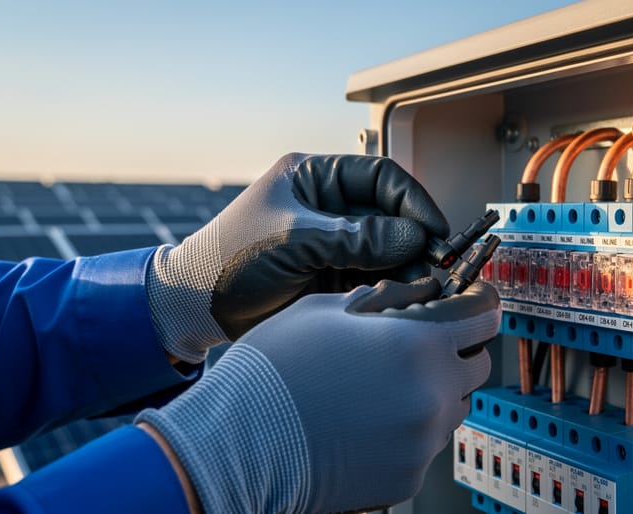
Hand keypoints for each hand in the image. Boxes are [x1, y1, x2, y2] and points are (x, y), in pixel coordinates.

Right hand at [136, 278, 499, 512]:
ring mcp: (423, 441)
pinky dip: (410, 429)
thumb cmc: (276, 370)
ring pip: (454, 406)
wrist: (238, 444)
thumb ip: (385, 299)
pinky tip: (368, 420)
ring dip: (434, 391)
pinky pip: (426, 444)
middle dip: (456, 350)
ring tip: (383, 386)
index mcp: (420, 344)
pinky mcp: (408, 477)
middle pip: (477, 365)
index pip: (485, 317)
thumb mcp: (327, 309)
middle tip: (417, 345)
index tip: (472, 305)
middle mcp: (434, 394)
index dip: (479, 305)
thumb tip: (420, 293)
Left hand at [146, 153, 449, 362]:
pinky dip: (391, 289)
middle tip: (438, 267)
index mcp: (315, 178)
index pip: (381, 178)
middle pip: (391, 216)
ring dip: (408, 269)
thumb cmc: (227, 260)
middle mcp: (329, 207)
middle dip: (416, 240)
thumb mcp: (294, 240)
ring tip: (423, 289)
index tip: (435, 231)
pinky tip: (403, 301)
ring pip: (388, 251)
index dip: (413, 202)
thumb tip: (414, 237)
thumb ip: (357, 238)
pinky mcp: (333, 277)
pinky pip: (374, 278)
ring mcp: (333, 243)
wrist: (194, 309)